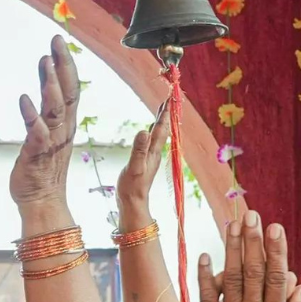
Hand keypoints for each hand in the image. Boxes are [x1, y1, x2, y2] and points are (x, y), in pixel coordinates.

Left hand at [9, 36, 80, 208]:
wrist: (42, 201)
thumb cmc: (42, 168)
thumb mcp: (48, 134)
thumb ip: (48, 112)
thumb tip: (47, 87)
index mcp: (65, 124)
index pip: (71, 89)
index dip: (66, 64)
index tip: (59, 41)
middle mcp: (62, 129)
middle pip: (67, 92)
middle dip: (62, 65)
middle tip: (56, 40)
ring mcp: (50, 141)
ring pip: (54, 109)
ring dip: (50, 85)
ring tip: (45, 62)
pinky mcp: (37, 154)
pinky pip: (36, 133)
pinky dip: (31, 116)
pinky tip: (24, 98)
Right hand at [116, 101, 169, 218]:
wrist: (132, 202)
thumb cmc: (132, 186)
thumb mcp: (134, 167)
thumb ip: (138, 150)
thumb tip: (143, 131)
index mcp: (153, 151)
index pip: (160, 128)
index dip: (164, 113)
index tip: (168, 98)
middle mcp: (154, 152)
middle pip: (162, 129)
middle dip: (165, 114)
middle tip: (168, 99)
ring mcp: (150, 156)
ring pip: (158, 134)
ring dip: (160, 121)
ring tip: (162, 111)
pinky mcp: (145, 161)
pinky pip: (152, 141)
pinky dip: (153, 131)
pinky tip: (149, 131)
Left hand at [198, 211, 300, 301]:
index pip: (277, 277)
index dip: (276, 250)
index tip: (275, 228)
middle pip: (254, 271)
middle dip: (253, 240)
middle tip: (251, 214)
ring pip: (232, 278)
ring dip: (231, 250)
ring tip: (231, 224)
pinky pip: (207, 299)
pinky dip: (206, 277)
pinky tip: (205, 255)